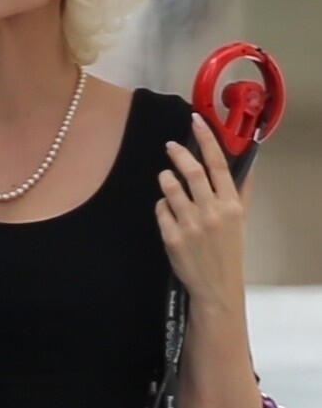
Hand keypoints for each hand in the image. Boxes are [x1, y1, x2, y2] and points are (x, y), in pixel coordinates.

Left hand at [155, 113, 244, 303]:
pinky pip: (160, 209)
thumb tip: (247, 167)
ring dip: (166, 179)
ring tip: (166, 179)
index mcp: (230, 204)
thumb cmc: (228, 251)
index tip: (196, 121)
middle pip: (192, 171)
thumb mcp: (239, 221)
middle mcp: (211, 212)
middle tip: (170, 147)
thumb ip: (240, 192)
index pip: (218, 164)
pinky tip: (168, 212)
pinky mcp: (172, 237)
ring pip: (170, 188)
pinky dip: (161, 206)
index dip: (206, 139)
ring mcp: (190, 224)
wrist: (216, 287)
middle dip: (178, 154)